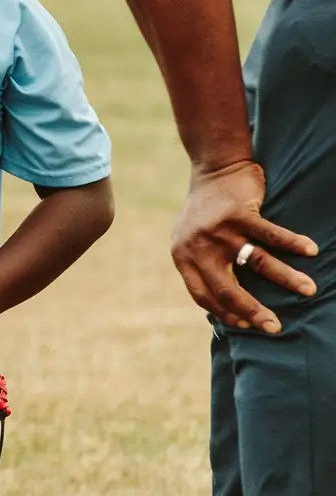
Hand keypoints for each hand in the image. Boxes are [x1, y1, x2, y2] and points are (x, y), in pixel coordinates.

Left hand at [172, 159, 316, 333]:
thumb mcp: (192, 241)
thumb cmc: (207, 212)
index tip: (248, 326)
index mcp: (184, 256)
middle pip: (227, 288)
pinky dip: (293, 243)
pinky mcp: (239, 213)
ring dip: (287, 279)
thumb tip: (225, 308)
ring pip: (257, 262)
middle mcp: (198, 246)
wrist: (214, 168)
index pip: (203, 295)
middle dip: (253, 311)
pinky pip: (270, 234)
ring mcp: (219, 230)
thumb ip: (202, 267)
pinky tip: (311, 250)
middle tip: (275, 327)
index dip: (225, 313)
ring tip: (309, 290)